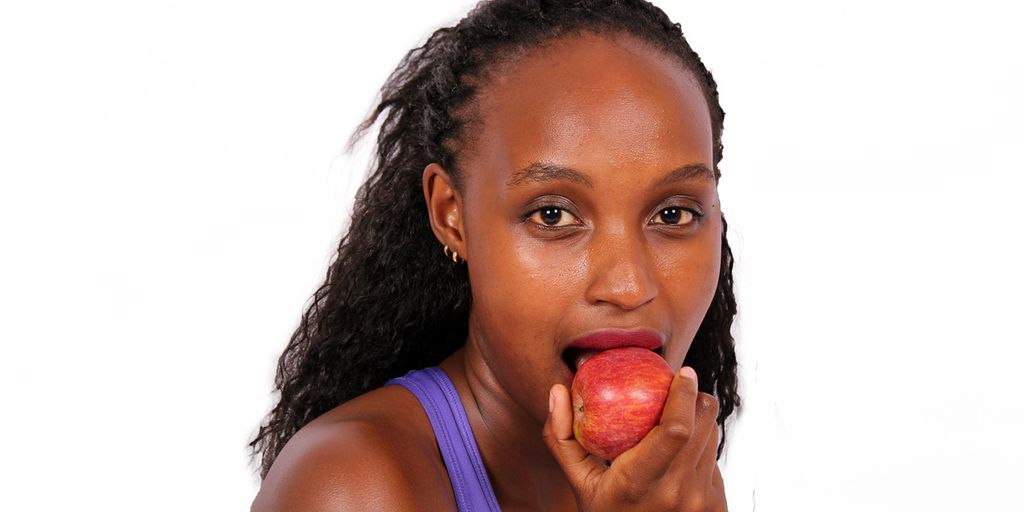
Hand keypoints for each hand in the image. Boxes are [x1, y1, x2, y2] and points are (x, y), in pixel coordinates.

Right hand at [542, 366, 726, 510]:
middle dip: (698, 397)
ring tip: (681, 413)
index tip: (682, 373)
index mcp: (639, 482)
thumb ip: (561, 437)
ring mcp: (700, 502)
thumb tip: (557, 390)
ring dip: (701, 419)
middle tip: (683, 383)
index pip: (676, 429)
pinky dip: (700, 448)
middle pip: (704, 426)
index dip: (684, 394)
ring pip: (712, 440)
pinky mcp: (716, 507)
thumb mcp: (579, 481)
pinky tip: (682, 451)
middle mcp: (676, 493)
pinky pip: (713, 462)